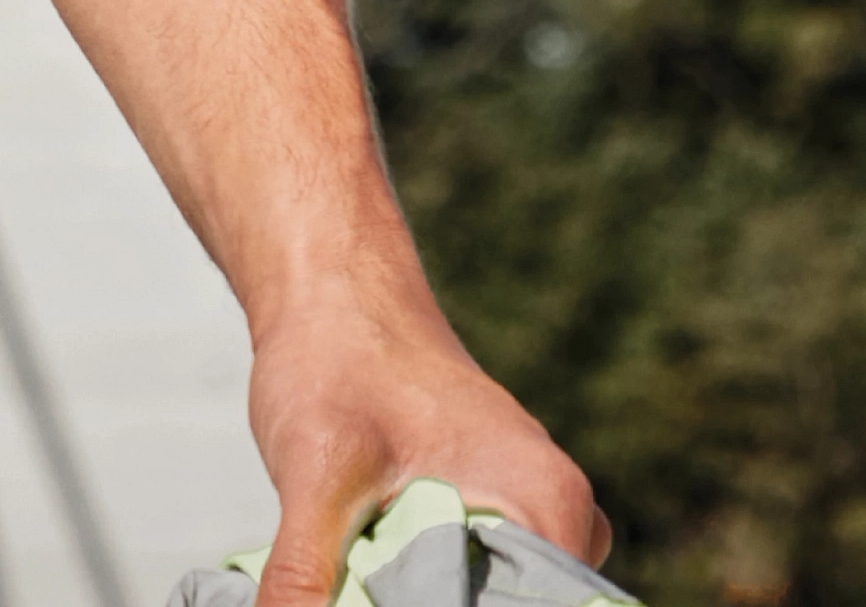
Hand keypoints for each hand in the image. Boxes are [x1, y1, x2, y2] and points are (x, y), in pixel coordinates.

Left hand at [248, 257, 602, 598]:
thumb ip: (305, 577)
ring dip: (436, 601)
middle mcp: (561, 517)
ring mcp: (531, 513)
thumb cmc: (333, 362)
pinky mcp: (496, 512)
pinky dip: (432, 595)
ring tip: (371, 579)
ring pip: (497, 604)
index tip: (395, 596)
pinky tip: (372, 581)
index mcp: (549, 509)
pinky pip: (481, 585)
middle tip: (371, 584)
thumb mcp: (314, 477)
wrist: (330, 290)